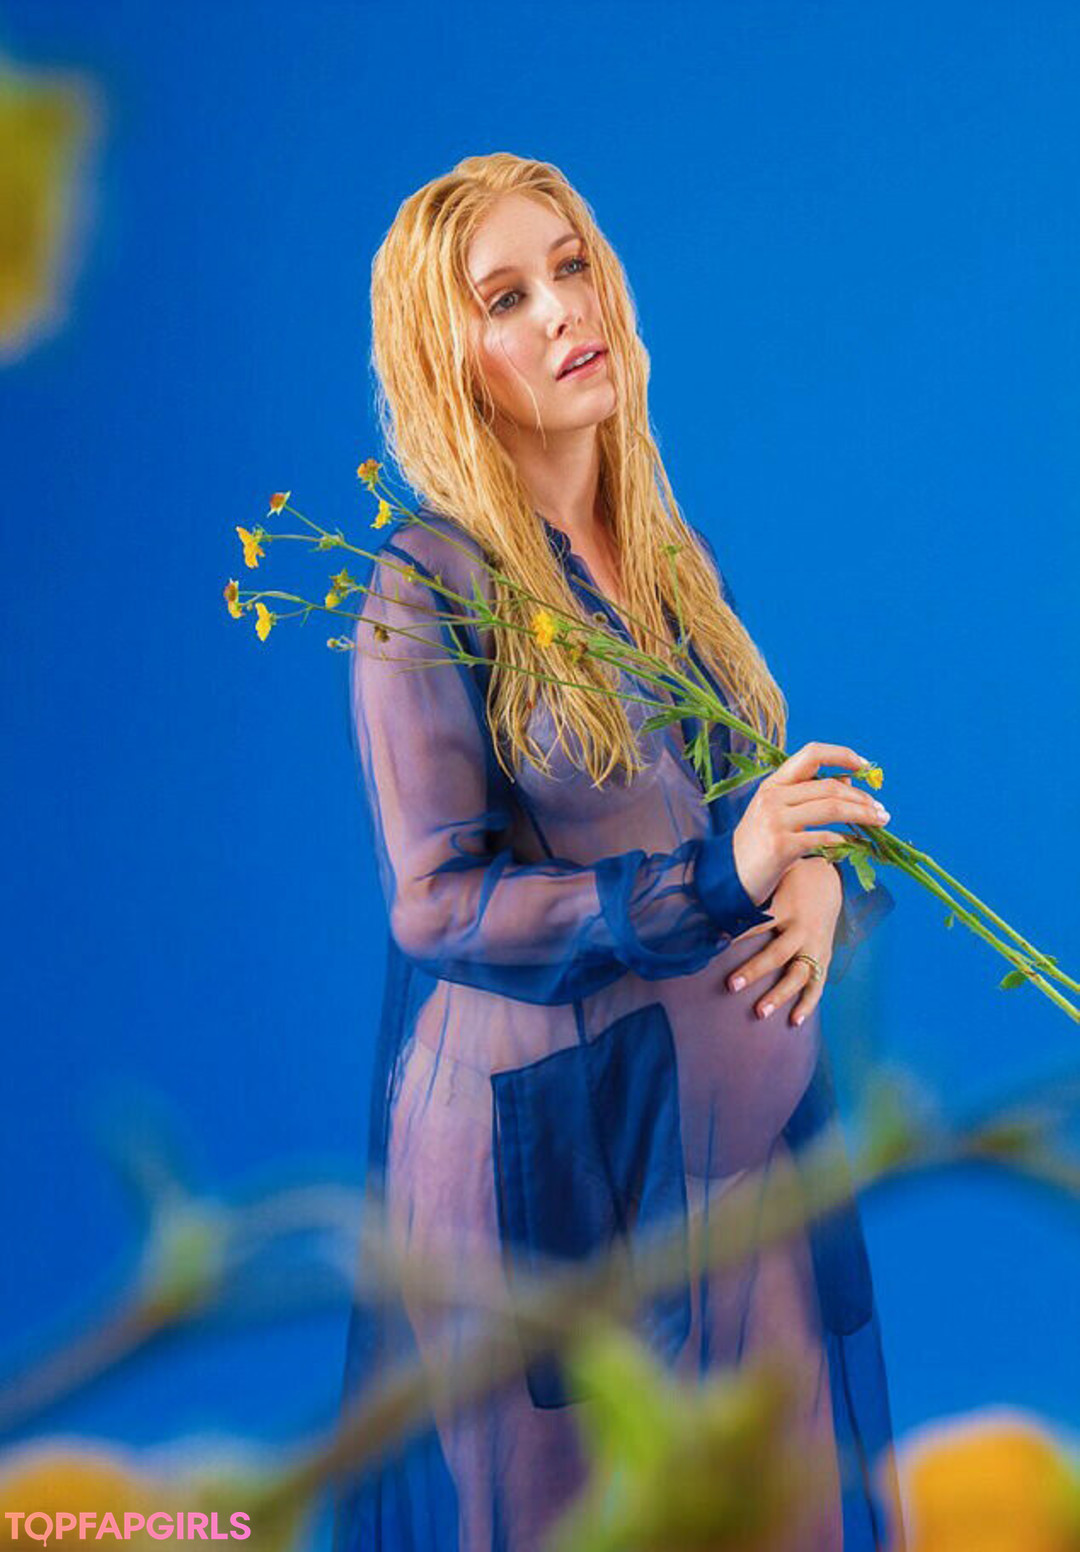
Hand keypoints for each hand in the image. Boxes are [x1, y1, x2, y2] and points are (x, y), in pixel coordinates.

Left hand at [726, 857, 842, 1025]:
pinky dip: (807, 1004)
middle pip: (777, 954)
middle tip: (731, 986)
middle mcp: (802, 928)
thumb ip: (750, 886)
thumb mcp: (774, 873)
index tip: (713, 946)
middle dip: (754, 971)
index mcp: (786, 906)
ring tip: (759, 1013)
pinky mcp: (824, 956)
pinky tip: (793, 1022)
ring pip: (798, 975)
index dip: (736, 935)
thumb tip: (712, 891)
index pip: (757, 923)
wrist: (831, 880)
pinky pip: (817, 984)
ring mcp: (815, 945)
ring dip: (779, 995)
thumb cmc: (792, 877)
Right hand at [732, 741, 889, 904]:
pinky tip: (855, 844)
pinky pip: (823, 838)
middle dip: (862, 797)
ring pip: (831, 808)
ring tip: (880, 822)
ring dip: (862, 815)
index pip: (811, 754)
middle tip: (881, 809)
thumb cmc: (759, 844)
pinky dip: (844, 841)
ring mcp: (775, 821)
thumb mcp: (779, 812)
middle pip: (829, 786)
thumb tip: (849, 779)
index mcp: (773, 783)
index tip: (865, 765)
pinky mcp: (780, 846)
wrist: (729, 876)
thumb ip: (809, 795)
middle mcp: (773, 797)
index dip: (841, 754)